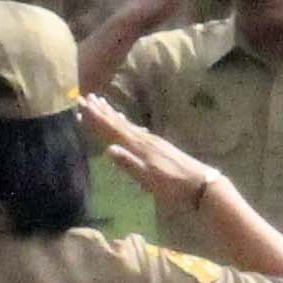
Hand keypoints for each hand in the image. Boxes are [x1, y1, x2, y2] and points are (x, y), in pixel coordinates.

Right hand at [76, 98, 216, 210]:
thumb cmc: (173, 185)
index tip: (82, 103)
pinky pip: (135, 128)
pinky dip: (125, 122)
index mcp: (138, 146)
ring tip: (101, 102)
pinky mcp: (158, 144)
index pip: (112, 129)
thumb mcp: (149, 179)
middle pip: (117, 122)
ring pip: (126, 123)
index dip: (96, 117)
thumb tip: (108, 149)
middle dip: (101, 110)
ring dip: (112, 113)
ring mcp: (152, 140)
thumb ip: (129, 164)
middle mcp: (143, 139)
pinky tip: (125, 121)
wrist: (200, 183)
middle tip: (86, 97)